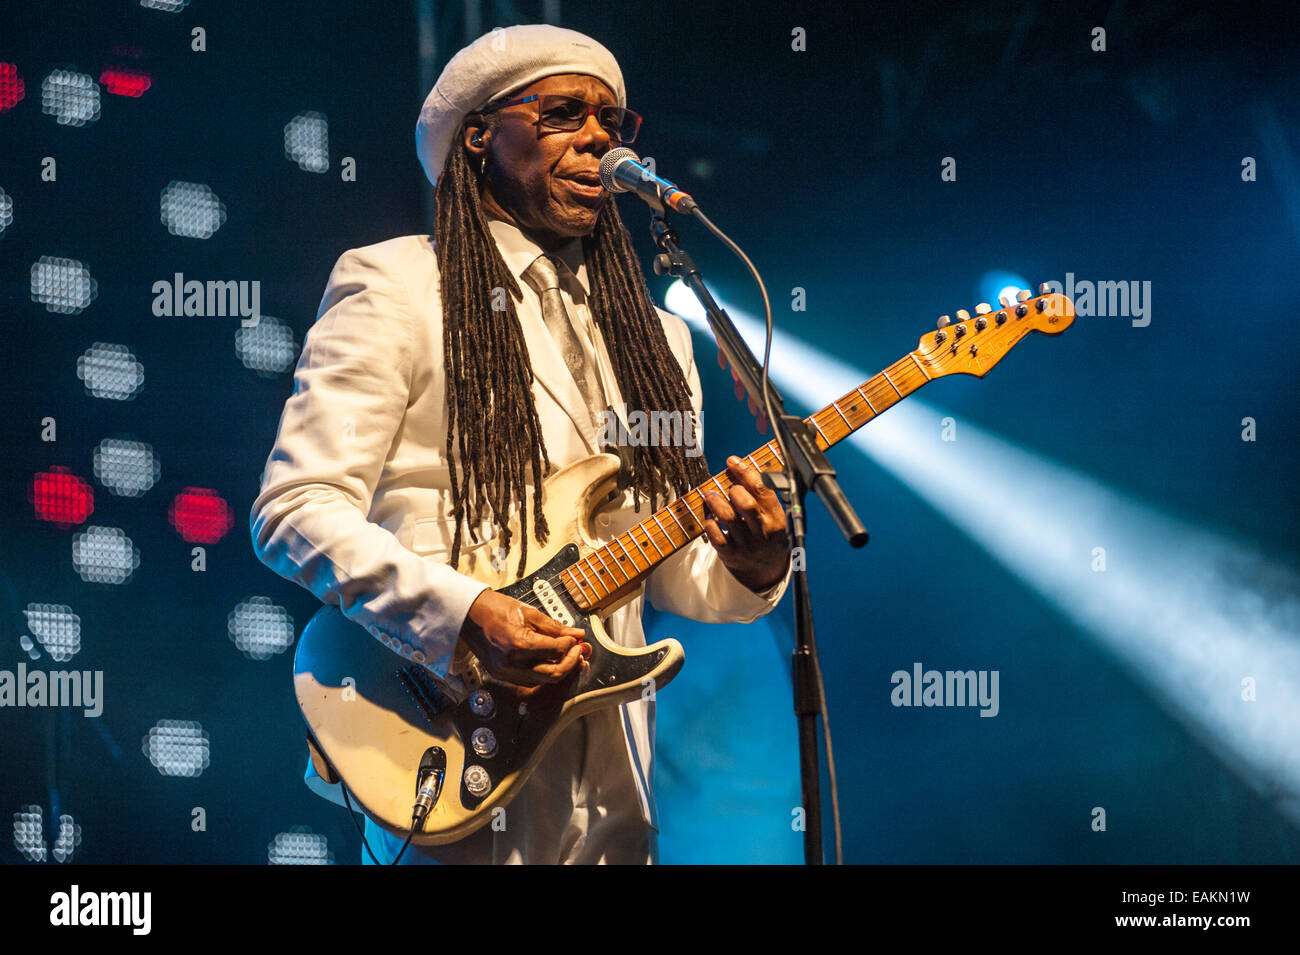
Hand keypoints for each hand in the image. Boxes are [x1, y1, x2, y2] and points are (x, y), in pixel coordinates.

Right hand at [458, 589, 590, 686]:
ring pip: (542, 681)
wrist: (468, 614)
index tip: (575, 638)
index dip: (571, 644)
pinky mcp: (501, 674)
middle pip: (552, 674)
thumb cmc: (494, 608)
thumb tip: (576, 633)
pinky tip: (549, 661)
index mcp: (518, 643)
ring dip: (558, 670)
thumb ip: (554, 626)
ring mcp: (505, 672)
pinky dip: (543, 673)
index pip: (556, 651)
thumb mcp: (528, 612)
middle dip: (570, 663)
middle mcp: (511, 663)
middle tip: (578, 651)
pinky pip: (529, 680)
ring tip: (567, 656)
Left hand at [701, 455, 791, 592]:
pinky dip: (709, 522)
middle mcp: (762, 532)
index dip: (745, 471)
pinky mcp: (730, 554)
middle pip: (746, 504)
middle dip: (734, 490)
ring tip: (710, 495)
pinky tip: (709, 515)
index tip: (732, 461)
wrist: (766, 570)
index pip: (762, 490)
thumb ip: (762, 496)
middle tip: (729, 488)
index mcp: (776, 519)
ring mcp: (746, 545)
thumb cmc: (767, 534)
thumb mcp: (774, 516)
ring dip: (716, 502)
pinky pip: (715, 534)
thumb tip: (738, 468)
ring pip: (727, 517)